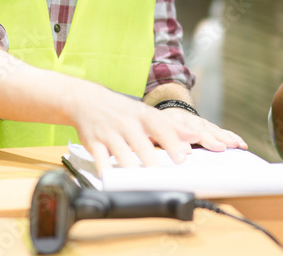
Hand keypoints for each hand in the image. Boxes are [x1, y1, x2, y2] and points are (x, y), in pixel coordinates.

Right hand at [66, 80, 199, 171]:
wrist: (88, 100)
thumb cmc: (123, 110)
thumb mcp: (147, 113)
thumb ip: (172, 127)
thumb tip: (195, 138)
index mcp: (143, 115)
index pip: (161, 128)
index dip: (172, 143)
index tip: (182, 158)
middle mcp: (127, 123)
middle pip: (141, 143)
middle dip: (151, 160)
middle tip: (161, 176)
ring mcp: (109, 133)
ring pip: (121, 152)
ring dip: (130, 167)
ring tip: (139, 182)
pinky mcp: (93, 143)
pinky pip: (99, 158)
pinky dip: (104, 169)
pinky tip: (110, 179)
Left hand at [158, 108, 247, 151]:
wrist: (172, 110)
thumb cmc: (161, 126)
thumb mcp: (154, 130)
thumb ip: (156, 140)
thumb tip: (153, 149)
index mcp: (174, 121)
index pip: (179, 131)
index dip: (183, 142)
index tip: (187, 151)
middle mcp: (191, 121)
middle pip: (201, 131)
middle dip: (210, 140)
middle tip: (220, 147)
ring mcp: (203, 124)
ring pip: (215, 131)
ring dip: (226, 138)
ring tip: (236, 145)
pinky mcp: (211, 128)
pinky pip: (223, 132)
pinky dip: (233, 137)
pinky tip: (242, 145)